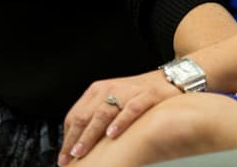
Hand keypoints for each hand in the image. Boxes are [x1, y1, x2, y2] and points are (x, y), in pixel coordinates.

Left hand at [59, 70, 182, 163]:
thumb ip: (97, 118)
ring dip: (90, 134)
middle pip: (85, 115)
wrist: (173, 79)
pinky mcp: (146, 95)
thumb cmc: (141, 95)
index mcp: (97, 91)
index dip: (67, 138)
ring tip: (81, 151)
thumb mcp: (114, 102)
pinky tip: (112, 135)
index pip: (75, 115)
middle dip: (74, 139)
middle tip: (69, 157)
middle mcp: (110, 89)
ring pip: (103, 114)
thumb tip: (80, 146)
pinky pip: (130, 109)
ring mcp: (128, 92)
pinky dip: (120, 122)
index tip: (64, 157)